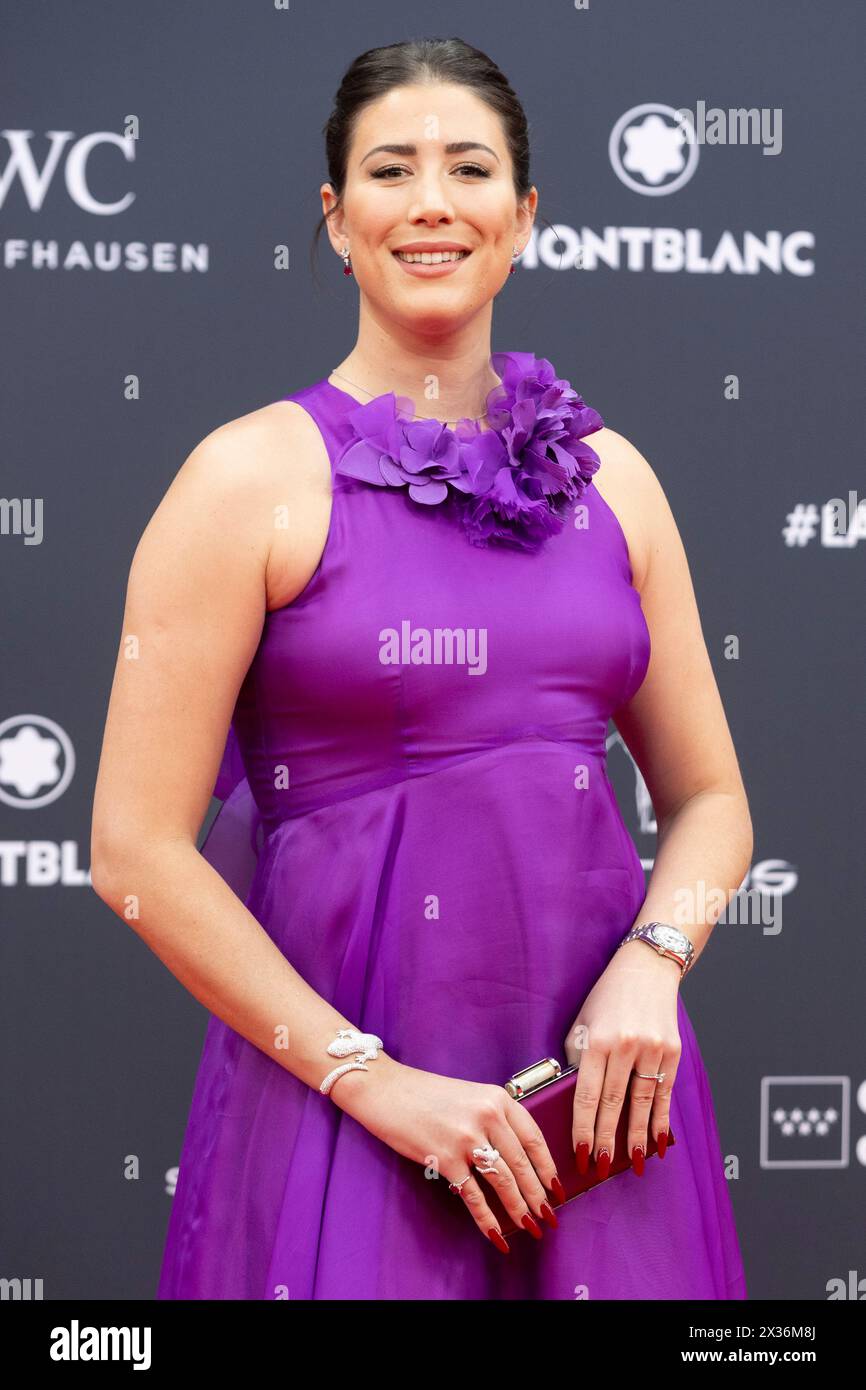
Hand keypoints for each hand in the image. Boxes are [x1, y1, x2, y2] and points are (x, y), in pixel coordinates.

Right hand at [330, 1056, 562, 1249]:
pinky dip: (488, 1219)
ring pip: (503, 1182)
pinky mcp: (445, 1158)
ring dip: (520, 1209)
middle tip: (549, 1217)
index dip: (548, 1167)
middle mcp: (487, 1116)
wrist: (386, 1090)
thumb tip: (515, 1159)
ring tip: (530, 1227)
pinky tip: (497, 1235)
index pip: (533, 1138)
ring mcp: (466, 1137)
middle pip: (522, 1164)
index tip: (557, 1187)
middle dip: (538, 1195)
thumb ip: (493, 1119)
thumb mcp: (470, 1096)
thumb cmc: (425, 1094)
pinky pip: (473, 1196)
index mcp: (497, 1098)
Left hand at [565, 941, 681, 1175]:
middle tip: (600, 1168)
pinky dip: (662, 1121)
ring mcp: (653, 1050)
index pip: (588, 1095)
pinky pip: (665, 1094)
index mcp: (599, 1040)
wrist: (646, 969)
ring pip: (643, 1103)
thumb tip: (578, 1101)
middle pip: (615, 1104)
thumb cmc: (606, 998)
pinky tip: (659, 1143)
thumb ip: (579, 1060)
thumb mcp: (582, 1023)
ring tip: (632, 1165)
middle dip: (607, 1141)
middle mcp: (627, 1046)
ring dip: (636, 1138)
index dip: (584, 1129)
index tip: (580, 1155)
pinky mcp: (672, 1052)